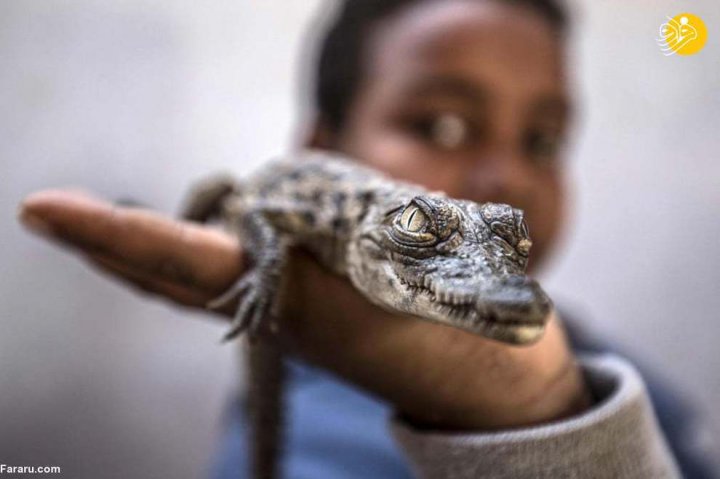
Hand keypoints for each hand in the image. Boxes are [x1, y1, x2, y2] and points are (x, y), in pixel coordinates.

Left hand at [19, 189, 590, 429]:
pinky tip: (200, 241)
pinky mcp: (311, 313)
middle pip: (171, 279)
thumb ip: (350, 220)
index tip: (43, 209)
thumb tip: (271, 205)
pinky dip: (201, 257)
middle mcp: (280, 312)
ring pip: (198, 282)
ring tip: (104, 226)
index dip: (113, 232)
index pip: (184, 262)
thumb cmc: (470, 329)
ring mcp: (292, 316)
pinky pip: (236, 282)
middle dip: (109, 246)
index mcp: (297, 305)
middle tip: (53, 215)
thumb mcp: (418, 261)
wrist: (495, 380)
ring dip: (146, 253)